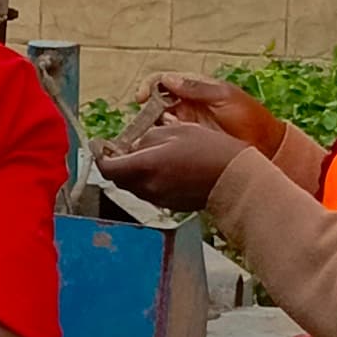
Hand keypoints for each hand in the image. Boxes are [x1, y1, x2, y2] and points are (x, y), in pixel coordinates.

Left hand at [97, 116, 243, 211]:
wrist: (235, 177)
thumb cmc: (209, 150)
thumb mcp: (176, 131)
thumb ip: (148, 138)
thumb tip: (135, 145)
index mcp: (146, 166)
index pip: (107, 169)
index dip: (100, 158)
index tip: (101, 148)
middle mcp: (148, 187)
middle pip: (119, 178)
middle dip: (118, 164)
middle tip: (125, 149)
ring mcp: (159, 199)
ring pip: (134, 186)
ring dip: (134, 173)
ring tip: (150, 156)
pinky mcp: (170, 205)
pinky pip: (150, 192)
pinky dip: (150, 181)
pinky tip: (166, 169)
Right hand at [146, 72, 284, 158]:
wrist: (266, 146)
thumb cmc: (251, 118)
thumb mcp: (225, 97)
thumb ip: (197, 88)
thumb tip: (169, 79)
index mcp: (194, 89)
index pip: (162, 82)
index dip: (149, 87)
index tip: (142, 97)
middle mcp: (186, 106)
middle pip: (154, 103)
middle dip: (146, 110)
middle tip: (145, 121)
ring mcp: (186, 127)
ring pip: (157, 124)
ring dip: (151, 128)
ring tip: (156, 134)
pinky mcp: (187, 145)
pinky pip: (166, 142)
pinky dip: (160, 143)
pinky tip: (163, 146)